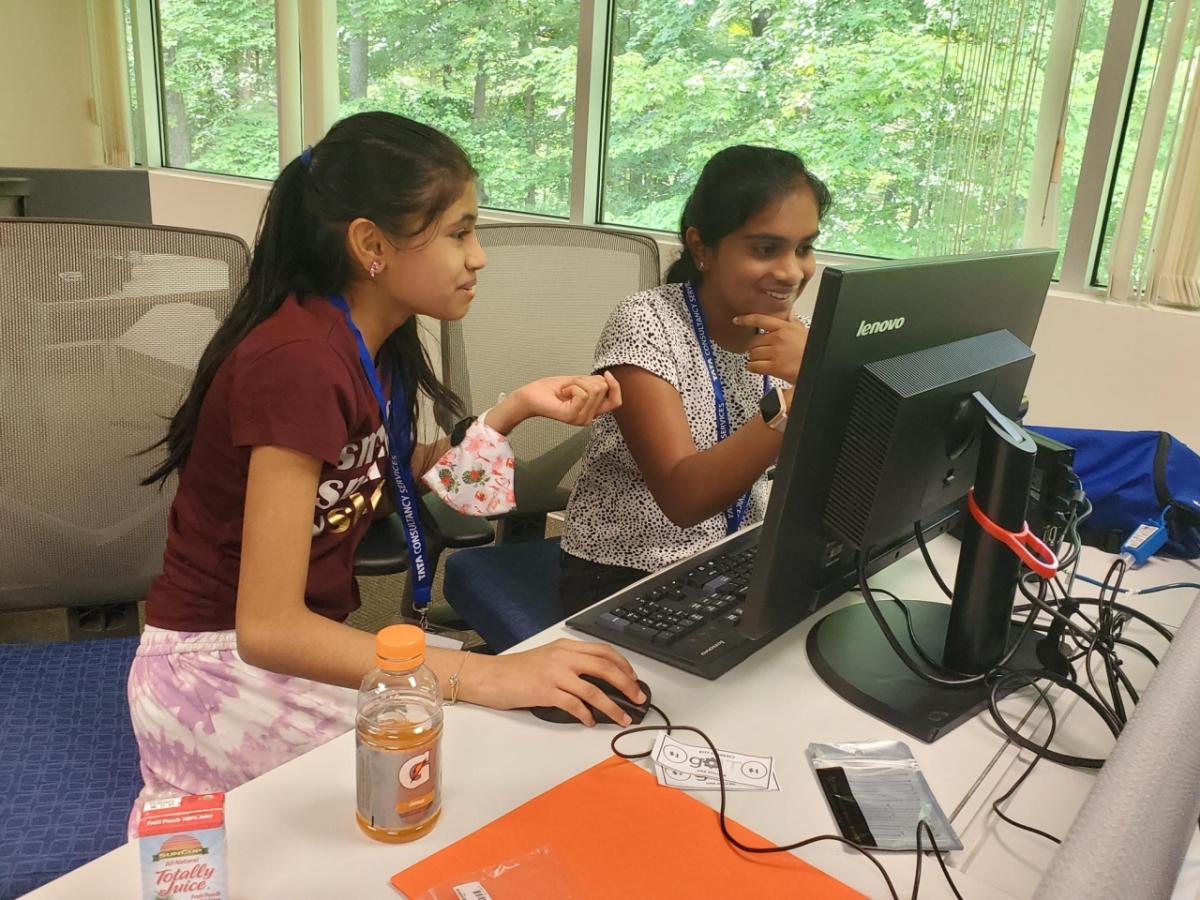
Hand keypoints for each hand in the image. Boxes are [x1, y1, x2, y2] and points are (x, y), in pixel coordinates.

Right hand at [467, 638, 644, 725]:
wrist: (490, 676)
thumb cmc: (516, 670)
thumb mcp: (547, 658)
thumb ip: (570, 664)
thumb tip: (596, 682)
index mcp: (565, 647)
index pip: (603, 651)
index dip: (623, 665)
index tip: (633, 678)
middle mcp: (562, 657)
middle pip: (604, 667)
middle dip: (626, 684)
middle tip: (638, 698)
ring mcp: (554, 674)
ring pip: (593, 689)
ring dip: (612, 706)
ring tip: (622, 718)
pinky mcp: (545, 692)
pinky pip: (574, 704)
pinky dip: (586, 714)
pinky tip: (590, 721)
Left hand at [489, 372, 621, 433]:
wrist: (530, 396)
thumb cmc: (550, 390)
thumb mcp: (579, 383)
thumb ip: (595, 384)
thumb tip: (608, 379)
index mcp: (592, 411)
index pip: (616, 402)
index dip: (615, 386)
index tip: (606, 374)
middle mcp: (588, 418)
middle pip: (603, 389)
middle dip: (586, 379)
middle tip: (570, 386)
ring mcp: (581, 419)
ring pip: (593, 389)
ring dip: (577, 382)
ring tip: (565, 390)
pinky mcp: (571, 416)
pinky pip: (582, 393)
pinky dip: (571, 386)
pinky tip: (562, 394)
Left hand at [734, 313, 808, 383]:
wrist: (819, 365)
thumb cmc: (812, 350)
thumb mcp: (804, 331)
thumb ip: (794, 322)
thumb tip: (789, 313)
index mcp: (785, 327)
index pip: (761, 319)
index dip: (746, 319)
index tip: (737, 320)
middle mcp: (778, 338)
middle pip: (754, 340)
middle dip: (754, 347)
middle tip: (759, 351)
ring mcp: (775, 352)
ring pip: (753, 353)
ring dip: (754, 358)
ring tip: (762, 361)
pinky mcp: (774, 367)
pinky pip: (754, 366)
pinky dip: (753, 367)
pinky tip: (758, 368)